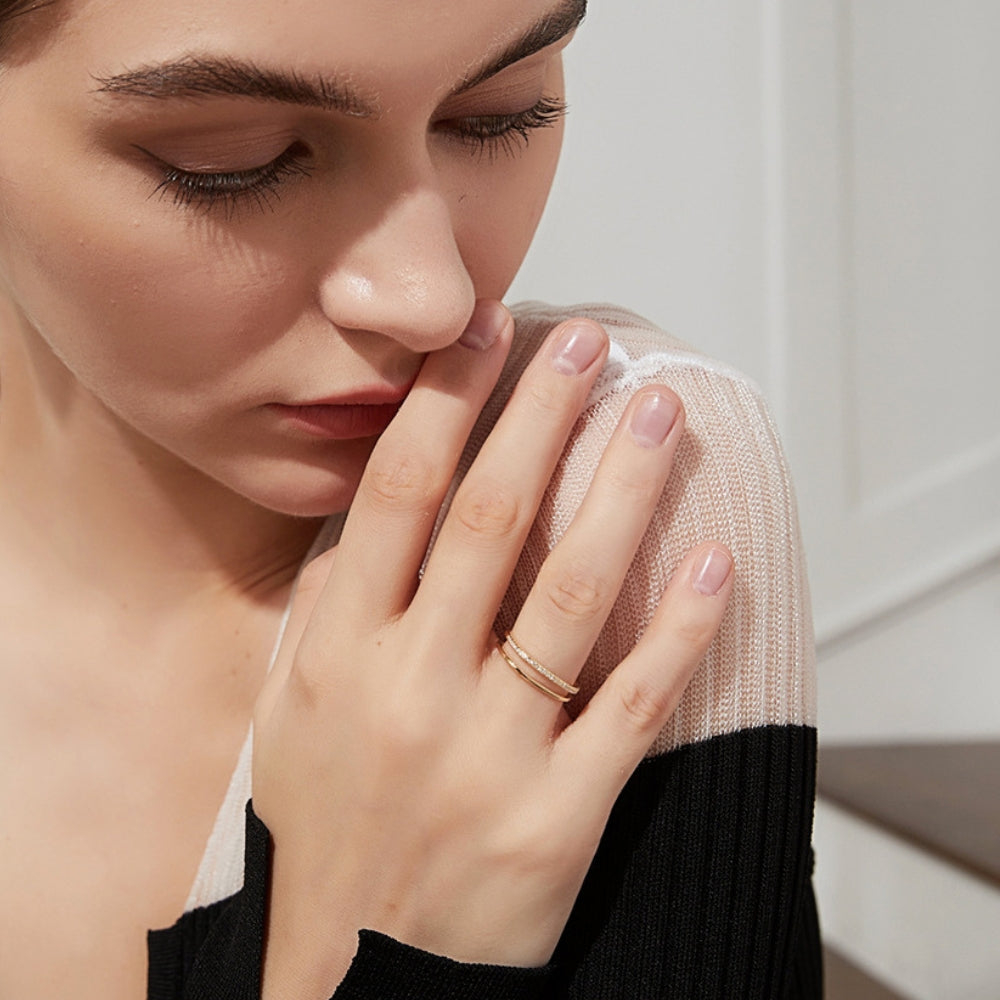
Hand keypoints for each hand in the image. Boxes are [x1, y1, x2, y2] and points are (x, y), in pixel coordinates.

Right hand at [253, 300, 732, 998]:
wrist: (364, 976)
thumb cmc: (330, 827)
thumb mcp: (288, 715)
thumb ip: (322, 609)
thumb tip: (369, 516)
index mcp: (342, 654)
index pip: (398, 497)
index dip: (443, 406)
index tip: (483, 335)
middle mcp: (412, 688)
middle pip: (489, 520)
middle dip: (540, 418)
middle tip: (587, 344)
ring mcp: (490, 751)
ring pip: (570, 595)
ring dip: (620, 493)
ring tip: (657, 415)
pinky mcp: (559, 813)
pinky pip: (634, 702)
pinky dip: (682, 627)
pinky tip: (717, 560)